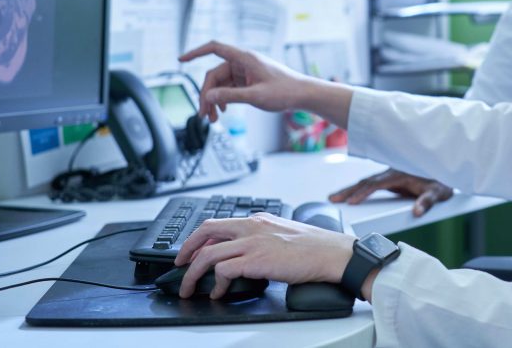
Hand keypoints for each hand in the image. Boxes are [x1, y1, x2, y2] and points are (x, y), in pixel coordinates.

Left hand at [173, 212, 355, 299]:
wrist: (331, 253)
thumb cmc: (315, 247)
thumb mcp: (283, 233)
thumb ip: (263, 237)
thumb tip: (248, 253)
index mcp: (258, 219)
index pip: (218, 222)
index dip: (199, 237)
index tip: (191, 250)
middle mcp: (252, 226)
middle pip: (206, 231)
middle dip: (186, 250)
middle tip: (180, 266)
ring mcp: (253, 242)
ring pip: (208, 253)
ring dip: (193, 274)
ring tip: (190, 288)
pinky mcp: (256, 260)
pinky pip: (223, 269)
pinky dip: (216, 283)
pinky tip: (219, 292)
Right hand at [179, 40, 308, 120]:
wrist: (303, 95)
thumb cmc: (285, 91)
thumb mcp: (256, 96)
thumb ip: (231, 96)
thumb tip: (208, 96)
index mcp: (244, 58)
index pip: (214, 48)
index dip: (196, 52)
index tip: (181, 59)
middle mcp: (243, 62)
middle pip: (214, 74)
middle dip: (207, 94)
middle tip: (204, 115)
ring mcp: (245, 72)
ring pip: (221, 83)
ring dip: (214, 100)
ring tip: (212, 119)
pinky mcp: (249, 81)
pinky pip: (229, 88)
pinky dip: (224, 99)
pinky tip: (223, 111)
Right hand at [329, 169, 453, 216]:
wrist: (447, 168)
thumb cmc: (443, 180)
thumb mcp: (439, 192)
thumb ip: (428, 201)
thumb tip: (416, 212)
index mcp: (401, 174)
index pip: (377, 183)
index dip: (363, 192)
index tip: (351, 201)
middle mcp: (393, 172)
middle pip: (367, 181)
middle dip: (349, 189)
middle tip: (333, 198)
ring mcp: (391, 175)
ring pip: (367, 181)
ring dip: (351, 189)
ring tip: (335, 198)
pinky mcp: (391, 180)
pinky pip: (372, 184)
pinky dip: (359, 189)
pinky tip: (350, 196)